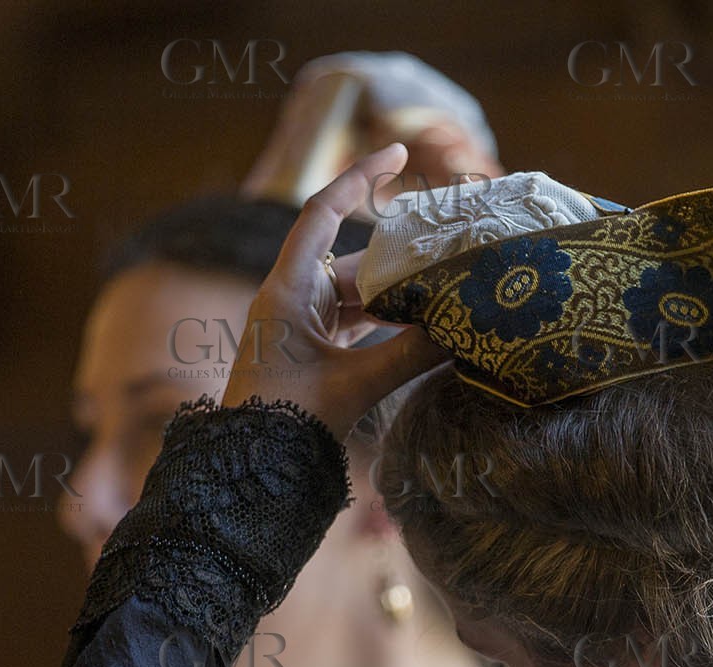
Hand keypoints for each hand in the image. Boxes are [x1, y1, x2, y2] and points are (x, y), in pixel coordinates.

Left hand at [222, 143, 448, 439]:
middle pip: (354, 260)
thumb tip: (462, 331)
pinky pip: (354, 321)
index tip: (396, 153)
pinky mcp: (309, 349)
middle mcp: (290, 297)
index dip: (359, 178)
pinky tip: (422, 328)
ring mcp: (299, 323)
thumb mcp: (356, 385)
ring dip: (399, 298)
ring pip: (358, 294)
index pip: (322, 213)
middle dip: (403, 261)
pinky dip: (385, 323)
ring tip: (448, 295)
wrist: (250, 467)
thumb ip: (410, 355)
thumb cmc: (287, 421)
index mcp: (287, 289)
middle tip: (453, 255)